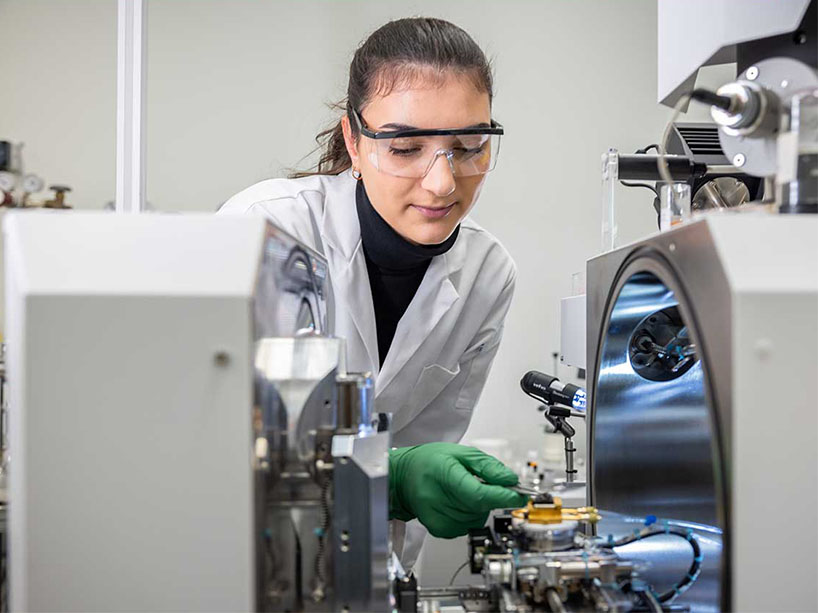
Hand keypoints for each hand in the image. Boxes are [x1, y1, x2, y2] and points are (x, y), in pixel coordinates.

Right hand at [388, 442, 527, 537]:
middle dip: (491, 496)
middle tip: (480, 481)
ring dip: (479, 506)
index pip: (479, 495)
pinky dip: (470, 514)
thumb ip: (488, 466)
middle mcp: (438, 500)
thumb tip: (511, 480)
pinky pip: (468, 525)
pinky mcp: (440, 530)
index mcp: (444, 475)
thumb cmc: (429, 461)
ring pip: (478, 518)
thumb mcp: (461, 452)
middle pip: (481, 507)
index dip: (503, 496)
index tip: (519, 495)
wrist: (403, 478)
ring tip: (463, 489)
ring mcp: (438, 518)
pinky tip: (457, 501)